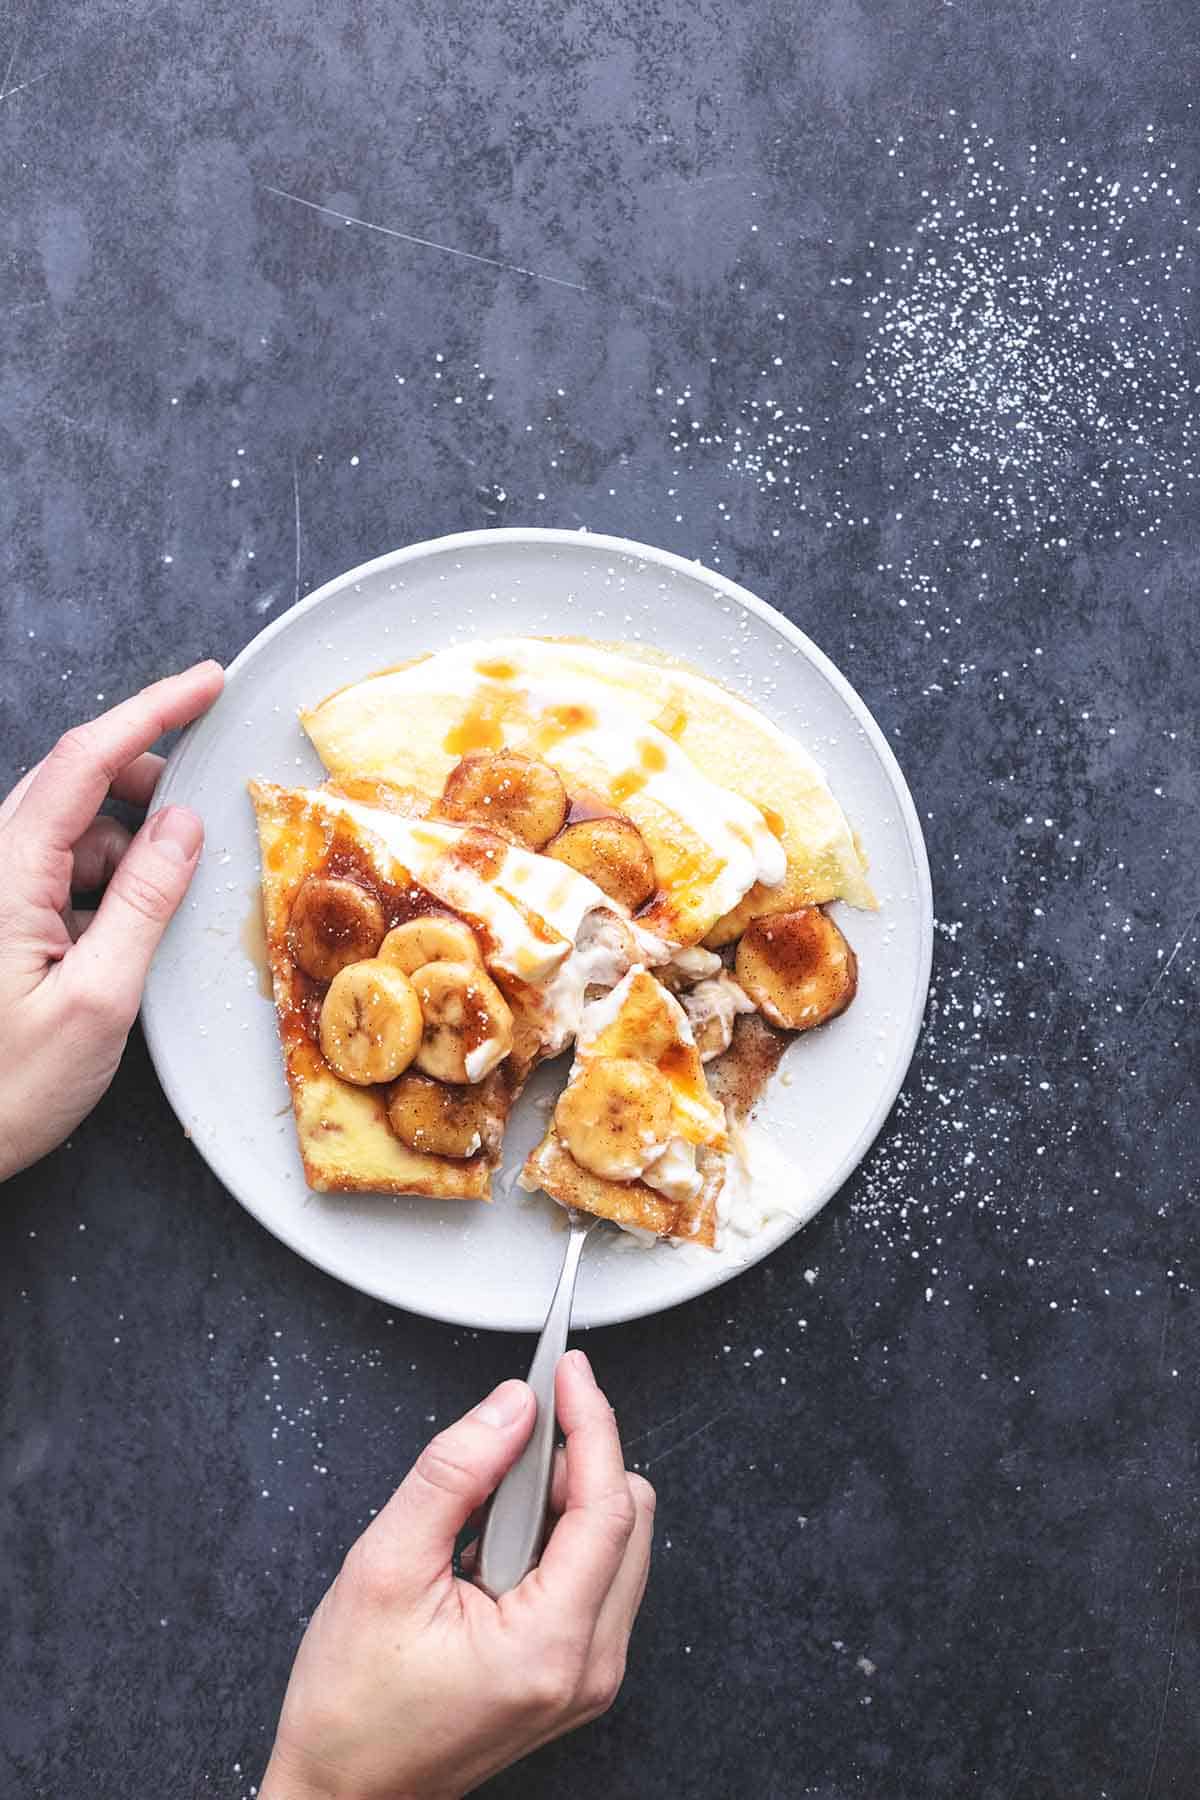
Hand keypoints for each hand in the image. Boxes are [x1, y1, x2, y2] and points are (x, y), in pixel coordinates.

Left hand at [0, 661, 223, 1179]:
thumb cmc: (0, 1092)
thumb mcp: (96, 1001)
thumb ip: (143, 902)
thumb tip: (183, 825)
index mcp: (4, 874)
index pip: (83, 760)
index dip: (150, 711)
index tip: (206, 683)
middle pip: (72, 787)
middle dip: (144, 786)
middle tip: (201, 817)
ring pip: (64, 834)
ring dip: (120, 851)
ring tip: (152, 912)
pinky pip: (49, 876)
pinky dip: (96, 889)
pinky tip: (114, 942)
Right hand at [261, 1350, 654, 1799]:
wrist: (343, 1794)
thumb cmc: (352, 1707)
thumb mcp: (384, 1567)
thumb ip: (453, 1474)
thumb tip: (510, 1408)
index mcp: (549, 1646)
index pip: (606, 1506)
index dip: (590, 1422)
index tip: (569, 1371)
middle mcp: (588, 1667)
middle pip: (628, 1518)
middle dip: (574, 1462)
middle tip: (505, 1449)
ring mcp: (588, 1676)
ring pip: (618, 1544)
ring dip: (563, 1502)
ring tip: (483, 1519)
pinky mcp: (574, 1674)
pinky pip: (597, 1576)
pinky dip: (558, 1539)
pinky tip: (496, 1548)